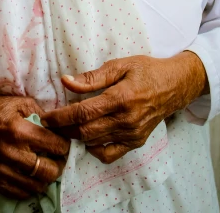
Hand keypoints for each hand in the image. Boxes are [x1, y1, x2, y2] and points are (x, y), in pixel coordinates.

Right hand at [0, 83, 69, 198]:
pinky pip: (19, 193)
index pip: (55, 145)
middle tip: (57, 157)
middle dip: (59, 164)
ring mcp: (1, 169)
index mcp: (19, 130)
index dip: (64, 144)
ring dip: (45, 177)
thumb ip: (39, 111)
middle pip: (49, 171)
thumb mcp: (17, 101)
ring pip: (36, 186)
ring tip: (45, 166)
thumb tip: (56, 123)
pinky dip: (29, 187)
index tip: (63, 142)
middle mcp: (11, 153)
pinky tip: (30, 176)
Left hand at [41, 51, 207, 164]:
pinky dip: (94, 149)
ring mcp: (131, 134)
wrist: (174, 86)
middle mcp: (126, 120)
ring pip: (94, 143)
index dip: (60, 117)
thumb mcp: (119, 65)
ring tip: (64, 127)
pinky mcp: (136, 142)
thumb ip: (92, 77)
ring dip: (75, 137)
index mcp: (120, 98)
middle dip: (62, 129)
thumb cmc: (146, 70)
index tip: (45, 117)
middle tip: (49, 123)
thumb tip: (66, 81)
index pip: (83, 113)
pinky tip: (87, 137)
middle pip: (85, 131)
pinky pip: (109, 154)